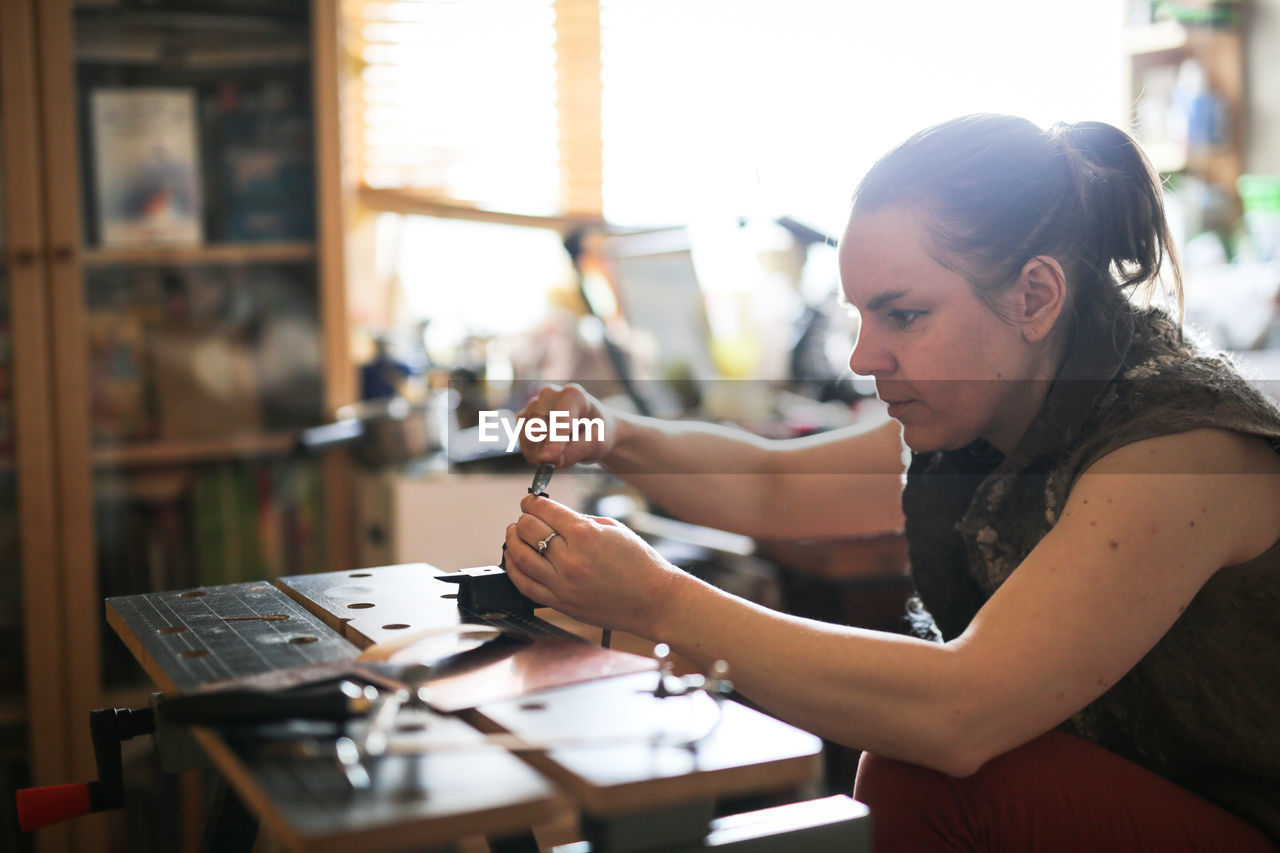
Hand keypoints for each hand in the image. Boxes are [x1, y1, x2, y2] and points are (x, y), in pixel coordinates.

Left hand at [504, 493, 683, 637]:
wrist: (654, 600)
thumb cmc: (640, 564)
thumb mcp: (613, 529)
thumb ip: (580, 522)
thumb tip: (554, 517)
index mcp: (585, 535)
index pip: (544, 511)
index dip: (532, 502)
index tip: (530, 501)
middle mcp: (570, 559)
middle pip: (527, 530)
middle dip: (523, 519)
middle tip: (524, 517)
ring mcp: (563, 584)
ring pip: (520, 557)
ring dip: (512, 541)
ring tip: (513, 534)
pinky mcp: (561, 603)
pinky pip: (525, 585)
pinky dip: (514, 569)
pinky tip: (513, 559)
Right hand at [516, 383, 617, 468]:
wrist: (589, 428)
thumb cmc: (595, 433)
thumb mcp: (596, 443)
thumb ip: (577, 451)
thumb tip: (554, 462)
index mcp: (573, 395)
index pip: (559, 418)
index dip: (553, 440)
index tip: (548, 460)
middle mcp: (550, 394)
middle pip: (538, 426)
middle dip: (545, 450)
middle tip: (556, 465)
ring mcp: (534, 404)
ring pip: (527, 434)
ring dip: (538, 453)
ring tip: (557, 458)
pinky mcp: (524, 416)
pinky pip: (521, 439)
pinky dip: (532, 453)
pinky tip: (547, 453)